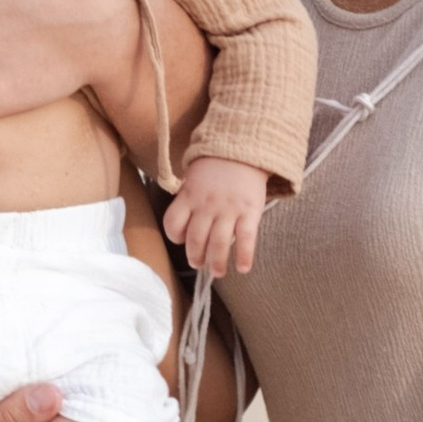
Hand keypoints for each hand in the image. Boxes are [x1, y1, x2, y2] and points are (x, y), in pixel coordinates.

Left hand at [161, 155, 268, 280]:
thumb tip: (185, 225)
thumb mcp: (193, 178)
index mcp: (189, 196)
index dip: (175, 236)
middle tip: (199, 264)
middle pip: (195, 239)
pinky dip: (243, 256)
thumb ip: (187, 199)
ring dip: (216, 263)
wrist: (245, 149)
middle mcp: (206, 205)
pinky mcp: (250, 211)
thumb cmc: (216, 166)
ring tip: (217, 272)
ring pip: (218, 244)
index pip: (173, 223)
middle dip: (195, 257)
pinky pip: (245, 239)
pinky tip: (242, 268)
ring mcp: (229, 209)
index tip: (182, 240)